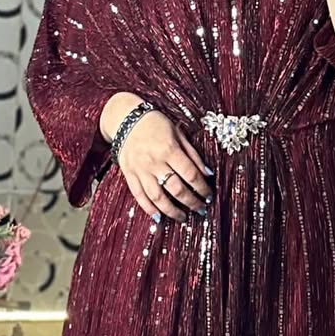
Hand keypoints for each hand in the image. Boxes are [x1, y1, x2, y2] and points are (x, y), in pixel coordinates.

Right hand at [116, 109, 212, 223]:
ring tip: (182, 217)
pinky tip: (159, 217)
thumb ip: (193, 154)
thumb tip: (208, 173)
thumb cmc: (155, 123)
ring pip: (157, 197)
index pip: (190, 174)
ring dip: (172, 211)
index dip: (201, 188)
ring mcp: (140, 170)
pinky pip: (139, 196)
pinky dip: (149, 209)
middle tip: (200, 209)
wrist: (126, 118)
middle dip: (191, 202)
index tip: (208, 195)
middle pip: (176, 189)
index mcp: (169, 149)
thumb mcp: (178, 133)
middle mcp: (155, 162)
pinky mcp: (129, 174)